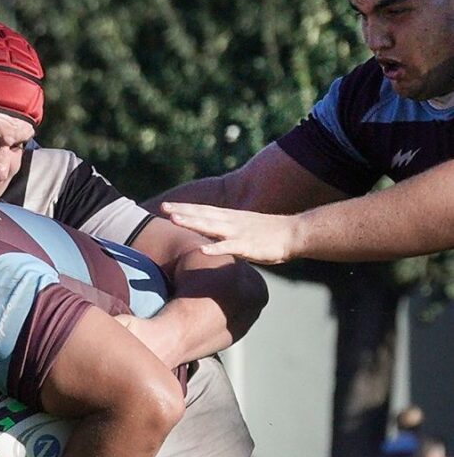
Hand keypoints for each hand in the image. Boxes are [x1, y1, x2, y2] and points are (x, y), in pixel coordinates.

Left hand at [162, 202, 297, 264]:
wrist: (294, 234)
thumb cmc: (267, 235)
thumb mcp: (241, 229)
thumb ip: (224, 232)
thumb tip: (208, 238)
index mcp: (228, 217)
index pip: (202, 210)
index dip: (184, 208)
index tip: (165, 206)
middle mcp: (230, 221)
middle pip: (202, 215)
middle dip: (181, 211)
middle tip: (162, 207)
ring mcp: (238, 232)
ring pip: (210, 227)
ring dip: (192, 222)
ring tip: (173, 220)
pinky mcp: (247, 246)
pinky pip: (228, 247)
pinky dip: (215, 248)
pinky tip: (201, 250)